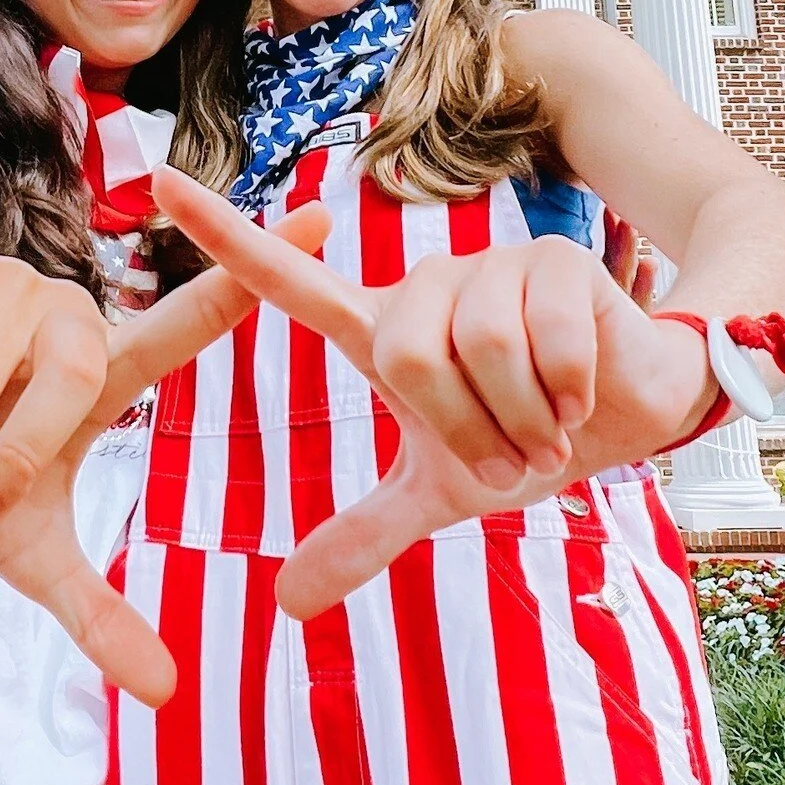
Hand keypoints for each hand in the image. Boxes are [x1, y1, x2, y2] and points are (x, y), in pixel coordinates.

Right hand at [0, 208, 330, 704]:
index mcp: (103, 372)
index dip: (256, 275)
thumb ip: (98, 613)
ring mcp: (6, 281)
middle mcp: (67, 316)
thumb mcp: (25, 554)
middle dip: (7, 461)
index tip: (321, 225)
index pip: (189, 323)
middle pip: (72, 389)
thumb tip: (169, 695)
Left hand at [152, 167, 713, 620]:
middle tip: (510, 455)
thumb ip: (363, 535)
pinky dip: (566, 392)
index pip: (286, 279)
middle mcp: (424, 287)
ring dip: (520, 418)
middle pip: (404, 353)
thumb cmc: (525, 436)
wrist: (629, 418)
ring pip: (476, 348)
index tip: (155, 181)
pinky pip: (543, 341)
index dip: (222, 235)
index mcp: (382, 331)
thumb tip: (286, 603)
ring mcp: (488, 267)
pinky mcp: (554, 260)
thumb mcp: (440, 492)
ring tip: (548, 424)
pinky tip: (583, 391)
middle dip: (465, 427)